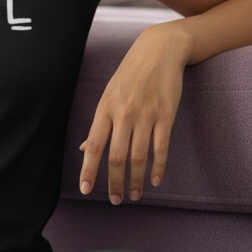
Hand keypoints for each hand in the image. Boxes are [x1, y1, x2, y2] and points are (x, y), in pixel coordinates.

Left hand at [79, 23, 187, 203]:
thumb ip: (99, 124)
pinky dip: (158, 167)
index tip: (85, 190)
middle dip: (114, 183)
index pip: (94, 145)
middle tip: (114, 201)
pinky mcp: (166, 115)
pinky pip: (161, 148)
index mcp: (105, 108)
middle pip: (116, 157)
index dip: (89, 170)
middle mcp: (123, 113)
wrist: (159, 50)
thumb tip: (85, 149)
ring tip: (134, 196)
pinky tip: (156, 181)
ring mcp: (146, 115)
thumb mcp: (108, 95)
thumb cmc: (130, 74)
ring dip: (135, 181)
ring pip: (138, 157)